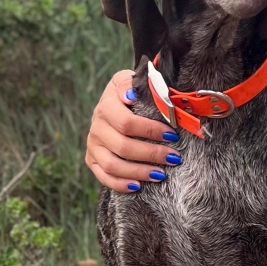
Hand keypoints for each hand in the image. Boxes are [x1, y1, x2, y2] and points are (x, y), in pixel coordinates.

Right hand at [85, 69, 180, 192]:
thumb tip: (132, 95)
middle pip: (122, 146)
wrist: (116, 102)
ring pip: (112, 165)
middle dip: (151, 153)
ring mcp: (93, 145)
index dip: (151, 130)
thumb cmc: (131, 92)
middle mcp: (96, 126)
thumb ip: (133, 83)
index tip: (173, 136)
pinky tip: (138, 186)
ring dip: (139, 171)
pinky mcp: (91, 159)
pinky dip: (120, 184)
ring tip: (161, 174)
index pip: (127, 122)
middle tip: (174, 158)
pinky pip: (103, 177)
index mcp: (106, 105)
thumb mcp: (131, 79)